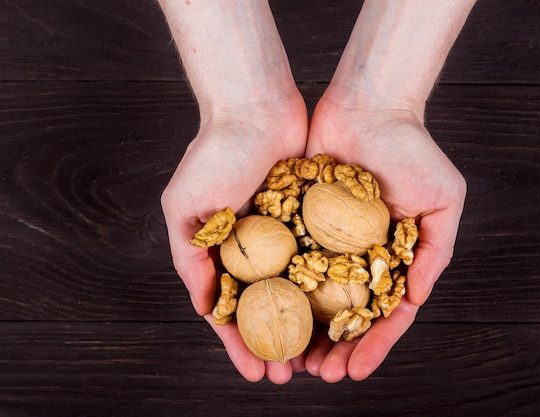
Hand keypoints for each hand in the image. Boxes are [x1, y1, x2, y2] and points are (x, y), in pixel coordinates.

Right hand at [161, 95, 307, 383]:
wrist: (255, 107)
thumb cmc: (213, 154)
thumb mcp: (186, 209)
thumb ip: (191, 259)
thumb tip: (205, 309)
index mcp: (222, 252)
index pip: (233, 311)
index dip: (242, 344)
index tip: (257, 374)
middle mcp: (256, 248)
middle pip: (271, 308)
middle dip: (281, 343)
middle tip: (295, 375)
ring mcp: (287, 233)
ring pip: (302, 289)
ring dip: (310, 323)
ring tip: (323, 355)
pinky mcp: (315, 216)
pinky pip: (325, 257)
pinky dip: (332, 285)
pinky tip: (344, 311)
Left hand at [303, 95, 466, 381]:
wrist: (368, 104)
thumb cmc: (413, 148)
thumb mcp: (443, 199)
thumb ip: (435, 251)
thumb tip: (415, 301)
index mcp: (392, 256)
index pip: (383, 313)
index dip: (372, 346)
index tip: (355, 372)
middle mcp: (357, 254)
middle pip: (344, 313)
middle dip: (334, 348)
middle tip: (319, 376)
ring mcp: (325, 239)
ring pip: (311, 295)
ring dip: (302, 330)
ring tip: (291, 361)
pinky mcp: (296, 220)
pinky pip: (285, 259)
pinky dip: (278, 290)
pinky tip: (266, 316)